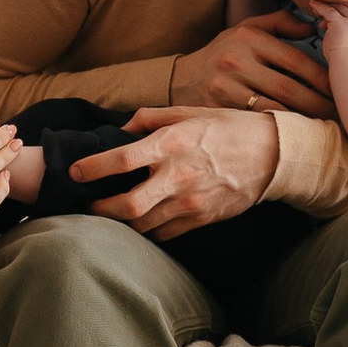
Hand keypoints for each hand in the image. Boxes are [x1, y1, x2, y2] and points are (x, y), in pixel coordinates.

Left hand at [73, 109, 278, 236]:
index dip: (91, 169)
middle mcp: (178, 176)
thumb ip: (150, 119)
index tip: (74, 172)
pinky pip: (164, 234)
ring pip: (143, 225)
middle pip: (126, 205)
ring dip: (120, 223)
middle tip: (88, 205)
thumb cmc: (228, 128)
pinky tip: (140, 223)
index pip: (120, 160)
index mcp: (171, 144)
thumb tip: (121, 130)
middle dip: (99, 209)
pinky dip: (147, 231)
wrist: (273, 155)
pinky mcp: (202, 219)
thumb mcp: (189, 112)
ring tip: (108, 216)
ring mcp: (191, 202)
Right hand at [170, 14, 334, 119]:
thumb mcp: (247, 28)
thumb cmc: (223, 52)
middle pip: (289, 88)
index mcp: (248, 38)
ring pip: (275, 108)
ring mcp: (225, 88)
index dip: (322, 77)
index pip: (295, 60)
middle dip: (319, 103)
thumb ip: (280, 23)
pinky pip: (257, 122)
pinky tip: (297, 133)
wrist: (181, 79)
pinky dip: (280, 128)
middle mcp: (236, 61)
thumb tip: (313, 26)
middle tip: (340, 113)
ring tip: (325, 126)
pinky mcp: (218, 110)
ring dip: (303, 119)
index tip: (340, 89)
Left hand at [307, 0, 347, 60]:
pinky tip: (312, 4)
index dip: (340, 17)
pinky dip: (320, 6)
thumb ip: (342, 40)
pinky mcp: (340, 22)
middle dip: (333, 9)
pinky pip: (328, 10)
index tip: (329, 22)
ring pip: (337, 8)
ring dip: (325, 8)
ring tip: (315, 10)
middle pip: (345, 10)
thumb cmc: (346, 63)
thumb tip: (330, 38)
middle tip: (322, 13)